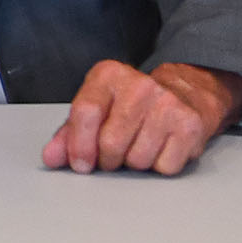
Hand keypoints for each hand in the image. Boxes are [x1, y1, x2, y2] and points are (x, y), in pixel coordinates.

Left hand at [43, 58, 241, 175]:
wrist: (186, 93)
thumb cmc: (132, 105)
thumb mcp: (98, 107)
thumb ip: (70, 133)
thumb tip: (51, 158)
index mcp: (108, 75)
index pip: (86, 112)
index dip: (79, 145)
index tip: (80, 164)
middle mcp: (139, 85)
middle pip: (110, 142)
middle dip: (107, 159)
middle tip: (113, 155)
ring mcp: (167, 104)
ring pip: (137, 160)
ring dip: (133, 163)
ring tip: (138, 145)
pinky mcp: (190, 125)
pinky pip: (164, 167)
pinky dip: (159, 166)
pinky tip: (160, 147)